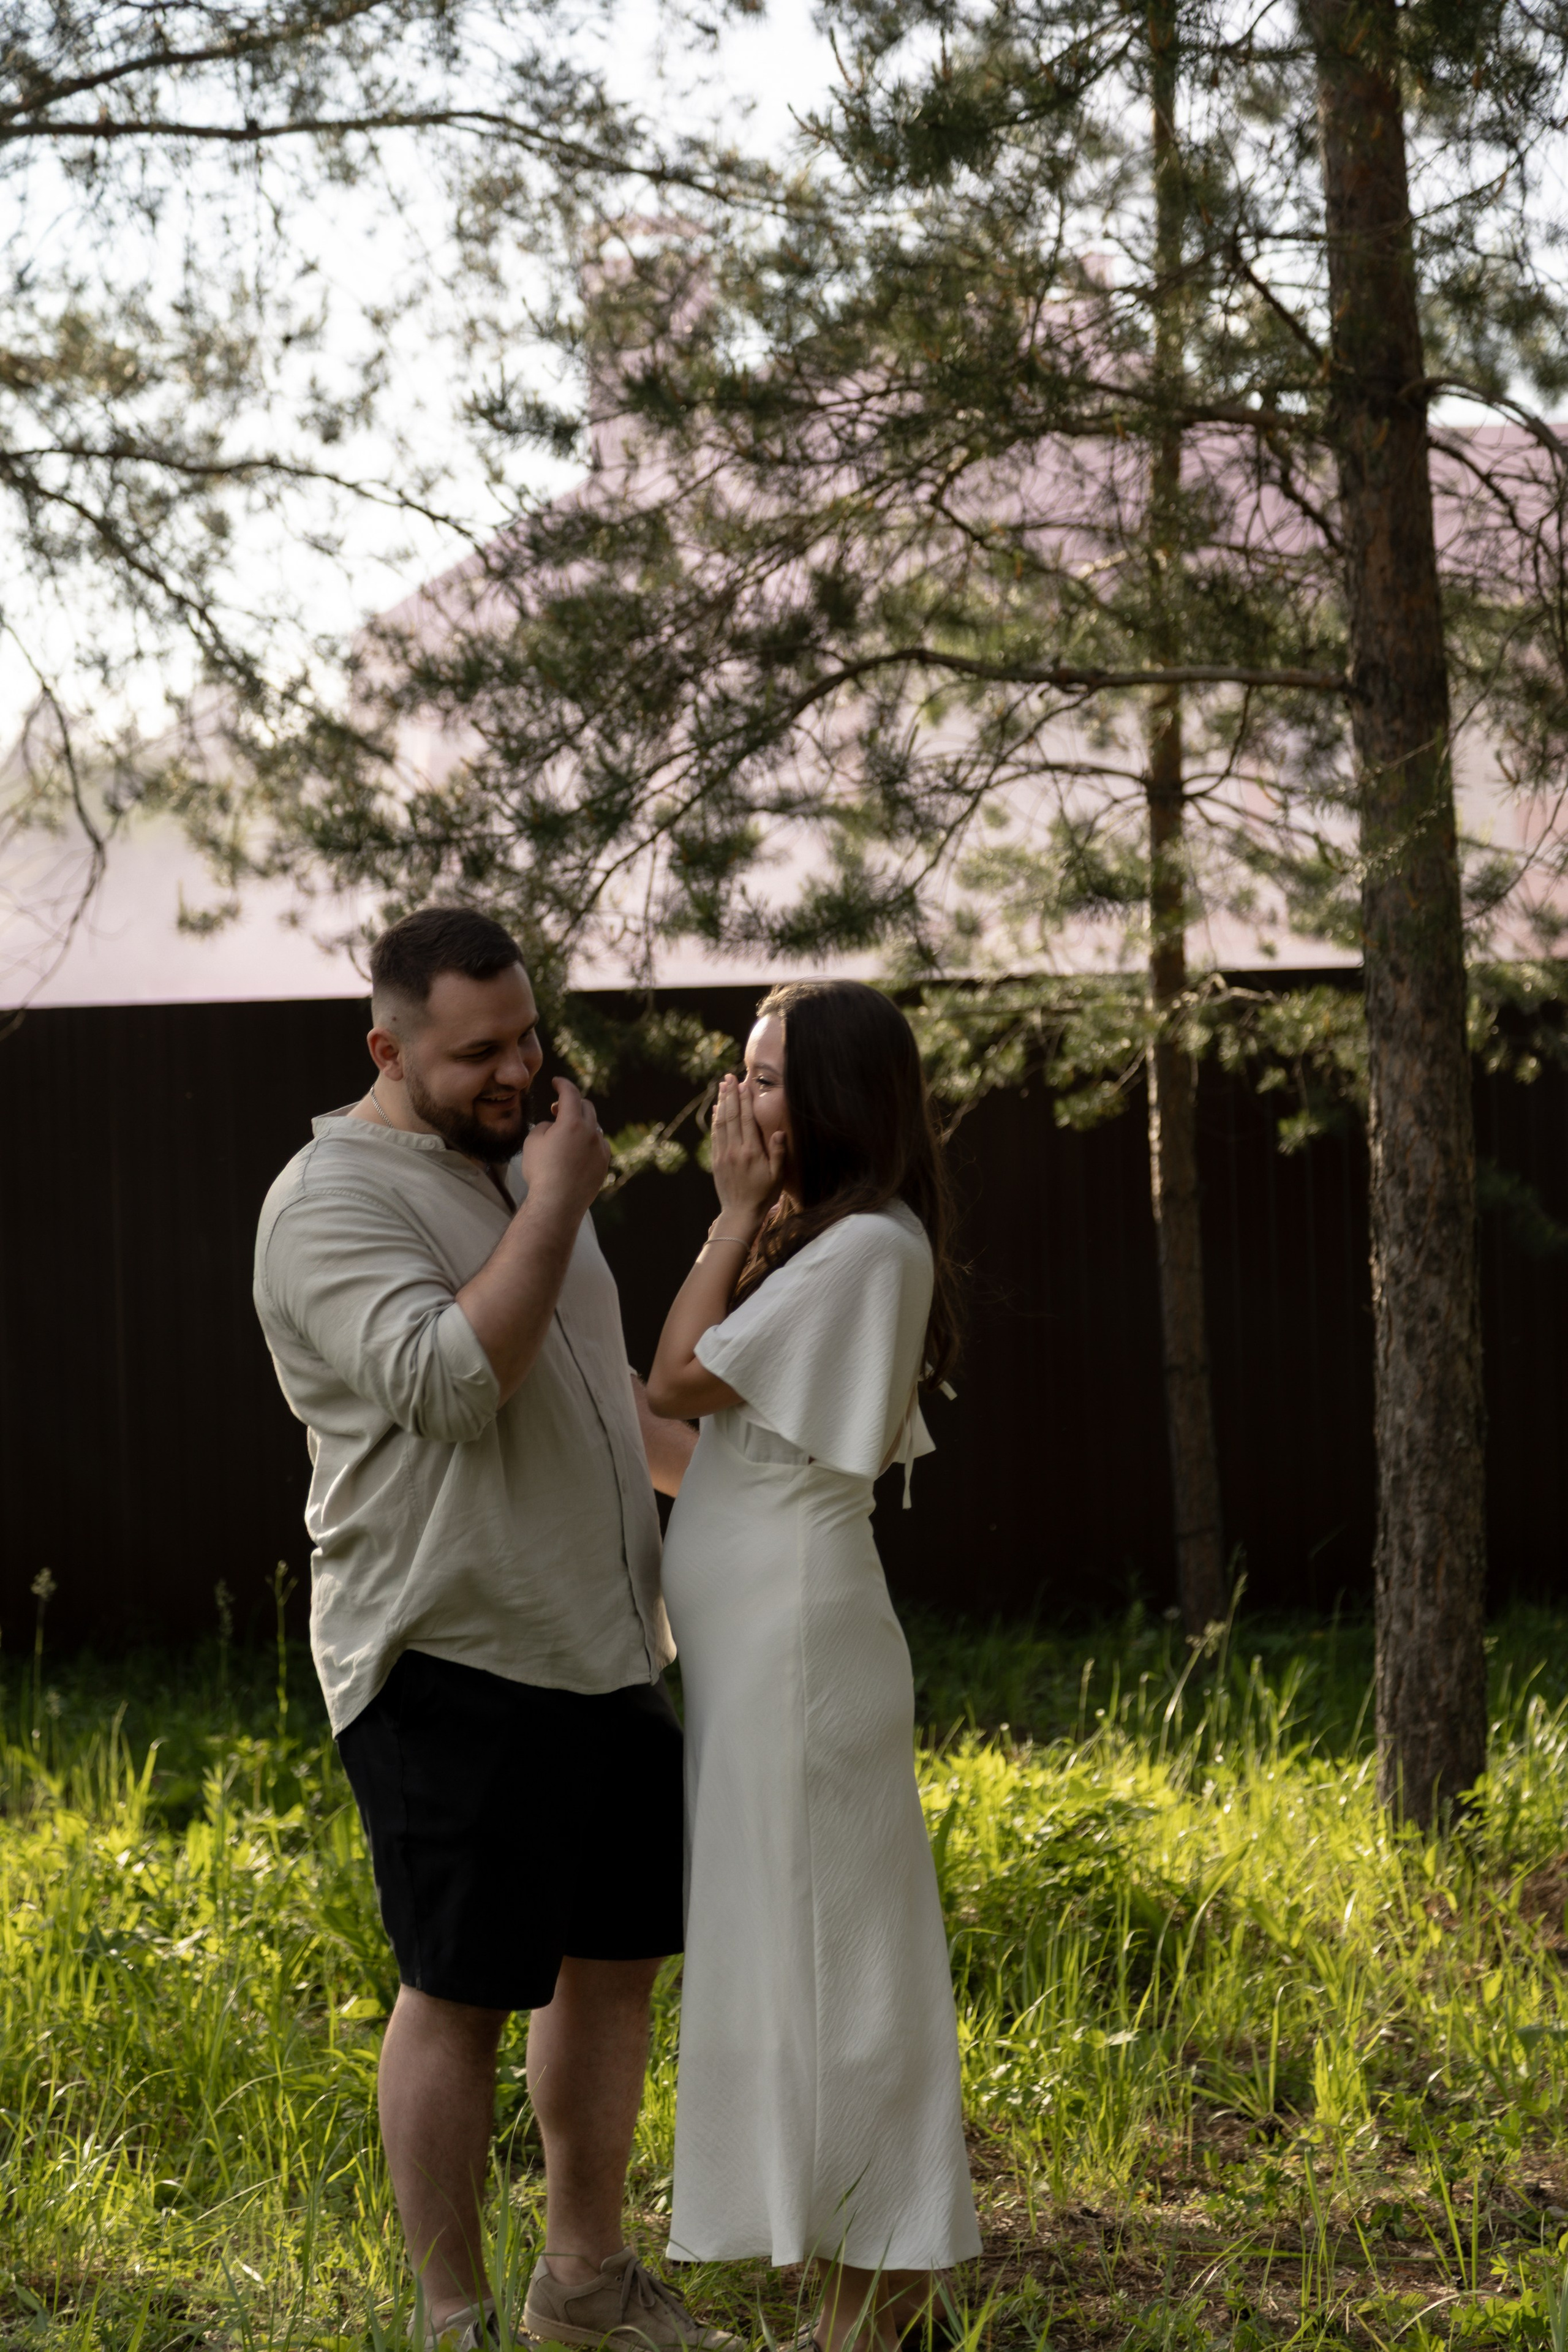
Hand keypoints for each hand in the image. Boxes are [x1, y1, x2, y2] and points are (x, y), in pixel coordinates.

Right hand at [520, 1077, 610, 1217]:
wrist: (557, 1203)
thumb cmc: (540, 1171)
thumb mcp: (533, 1141)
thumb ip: (546, 1126)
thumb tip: (555, 1126)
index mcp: (572, 1122)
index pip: (570, 1093)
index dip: (562, 1084)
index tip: (556, 1082)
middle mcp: (591, 1132)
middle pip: (586, 1107)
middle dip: (572, 1103)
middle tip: (556, 1109)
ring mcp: (600, 1149)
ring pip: (594, 1127)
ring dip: (581, 1124)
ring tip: (565, 1133)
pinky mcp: (604, 1164)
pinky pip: (599, 1145)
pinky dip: (589, 1141)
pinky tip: (578, 1150)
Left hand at [709, 1071, 784, 1231]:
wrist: (740, 1213)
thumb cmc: (763, 1195)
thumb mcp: (777, 1176)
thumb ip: (778, 1153)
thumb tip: (779, 1132)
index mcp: (751, 1152)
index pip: (746, 1119)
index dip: (744, 1100)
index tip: (743, 1084)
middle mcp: (735, 1150)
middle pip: (731, 1116)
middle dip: (730, 1095)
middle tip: (728, 1077)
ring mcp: (723, 1155)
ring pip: (721, 1123)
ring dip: (721, 1103)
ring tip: (721, 1086)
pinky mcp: (716, 1161)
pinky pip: (715, 1135)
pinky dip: (715, 1120)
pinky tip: (717, 1109)